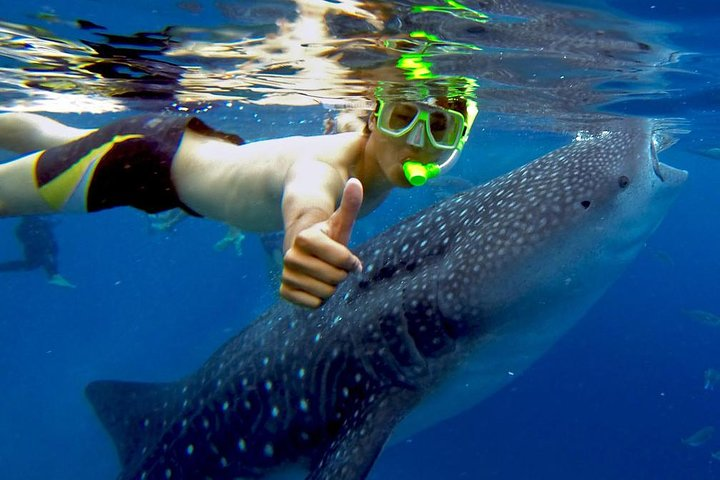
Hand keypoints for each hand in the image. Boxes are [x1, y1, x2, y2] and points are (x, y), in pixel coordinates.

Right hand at [280, 178, 363, 307]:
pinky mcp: (284, 292)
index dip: (350, 261)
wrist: (304, 251)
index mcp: (305, 238)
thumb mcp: (340, 222)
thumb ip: (350, 204)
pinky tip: (315, 285)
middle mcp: (290, 256)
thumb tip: (355, 182)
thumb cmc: (328, 236)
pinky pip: (314, 305)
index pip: (343, 260)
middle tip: (333, 266)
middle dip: (341, 274)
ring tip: (324, 274)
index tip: (347, 256)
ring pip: (326, 293)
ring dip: (331, 287)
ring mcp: (285, 274)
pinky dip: (320, 299)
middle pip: (335, 278)